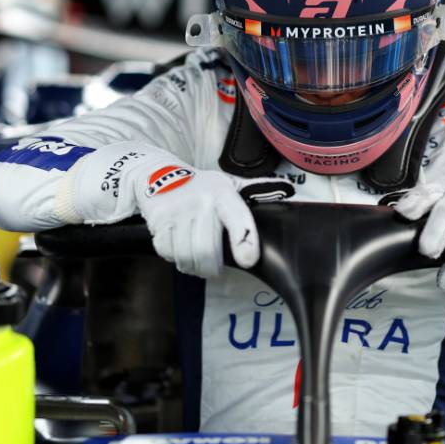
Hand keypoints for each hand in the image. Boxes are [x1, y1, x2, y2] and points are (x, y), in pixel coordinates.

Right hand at [133, 165, 292, 278]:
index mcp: (223, 194)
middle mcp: (200, 202)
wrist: (156, 174)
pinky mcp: (159, 222)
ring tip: (198, 263)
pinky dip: (176, 259)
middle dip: (213, 267)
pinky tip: (180, 252)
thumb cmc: (200, 185)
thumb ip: (257, 189)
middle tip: (214, 269)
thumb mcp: (228, 183)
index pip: (238, 218)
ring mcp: (177, 212)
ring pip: (188, 255)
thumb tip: (288, 189)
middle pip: (209, 250)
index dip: (245, 241)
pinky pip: (169, 253)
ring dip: (194, 267)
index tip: (247, 259)